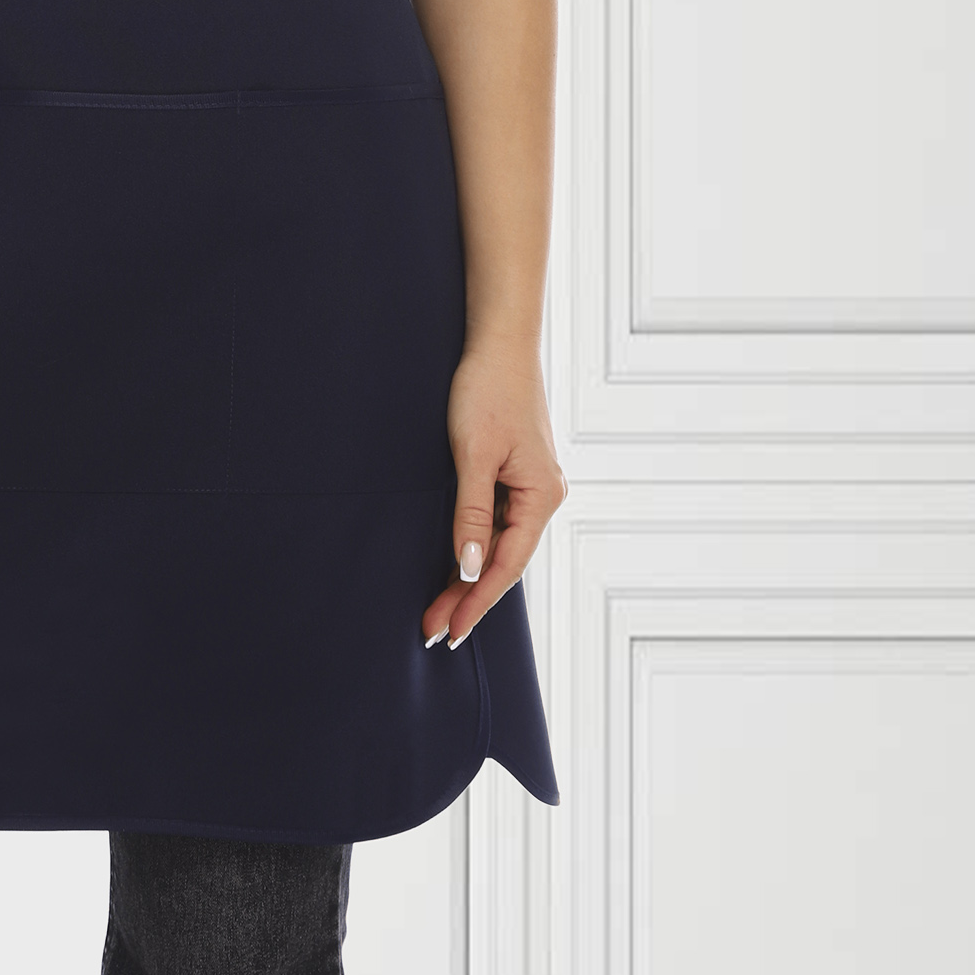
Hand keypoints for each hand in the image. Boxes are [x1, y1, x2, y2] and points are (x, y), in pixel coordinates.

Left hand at [420, 338, 566, 650]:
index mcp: (541, 497)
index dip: (476, 602)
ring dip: (469, 576)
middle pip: (504, 561)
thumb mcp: (473, 455)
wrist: (499, 343)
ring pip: (499, 545)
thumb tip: (470, 570)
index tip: (448, 631)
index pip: (506, 565)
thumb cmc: (488, 391)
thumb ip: (471, 515)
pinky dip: (474, 547)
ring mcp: (529, 486)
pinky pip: (496, 523)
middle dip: (468, 597)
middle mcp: (542, 497)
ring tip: (438, 608)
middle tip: (432, 630)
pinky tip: (456, 566)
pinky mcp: (514, 474)